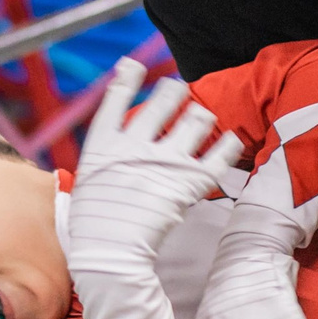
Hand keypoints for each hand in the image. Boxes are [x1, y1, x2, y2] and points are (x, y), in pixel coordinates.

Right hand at [64, 59, 243, 278]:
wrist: (109, 253)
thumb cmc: (95, 221)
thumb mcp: (89, 177)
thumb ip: (106, 151)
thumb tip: (119, 133)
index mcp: (104, 142)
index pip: (116, 97)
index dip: (127, 77)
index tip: (134, 65)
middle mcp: (135, 145)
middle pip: (165, 99)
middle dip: (174, 92)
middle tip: (178, 94)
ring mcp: (164, 162)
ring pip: (197, 118)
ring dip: (200, 115)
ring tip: (200, 120)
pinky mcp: (189, 183)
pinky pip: (220, 154)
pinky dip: (227, 145)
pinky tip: (228, 141)